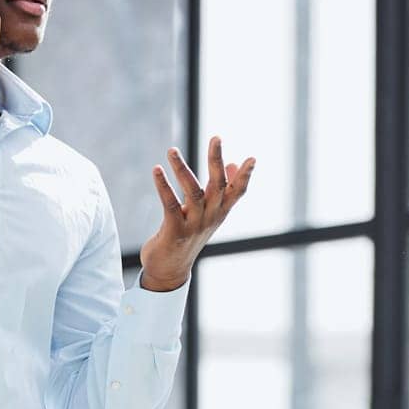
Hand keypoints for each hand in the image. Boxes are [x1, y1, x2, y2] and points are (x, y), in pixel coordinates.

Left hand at [138, 137, 255, 289]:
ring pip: (193, 192)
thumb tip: (232, 165)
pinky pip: (170, 204)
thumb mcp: (207, 215)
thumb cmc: (188, 237)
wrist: (169, 271)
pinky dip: (163, 186)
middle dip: (217, 161)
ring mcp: (194, 225)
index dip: (245, 176)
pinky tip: (157, 170)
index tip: (252, 158)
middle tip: (216, 137)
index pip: (237, 192)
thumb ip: (220, 191)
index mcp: (220, 213)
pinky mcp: (175, 231)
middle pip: (218, 186)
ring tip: (171, 150)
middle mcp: (210, 217)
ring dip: (182, 169)